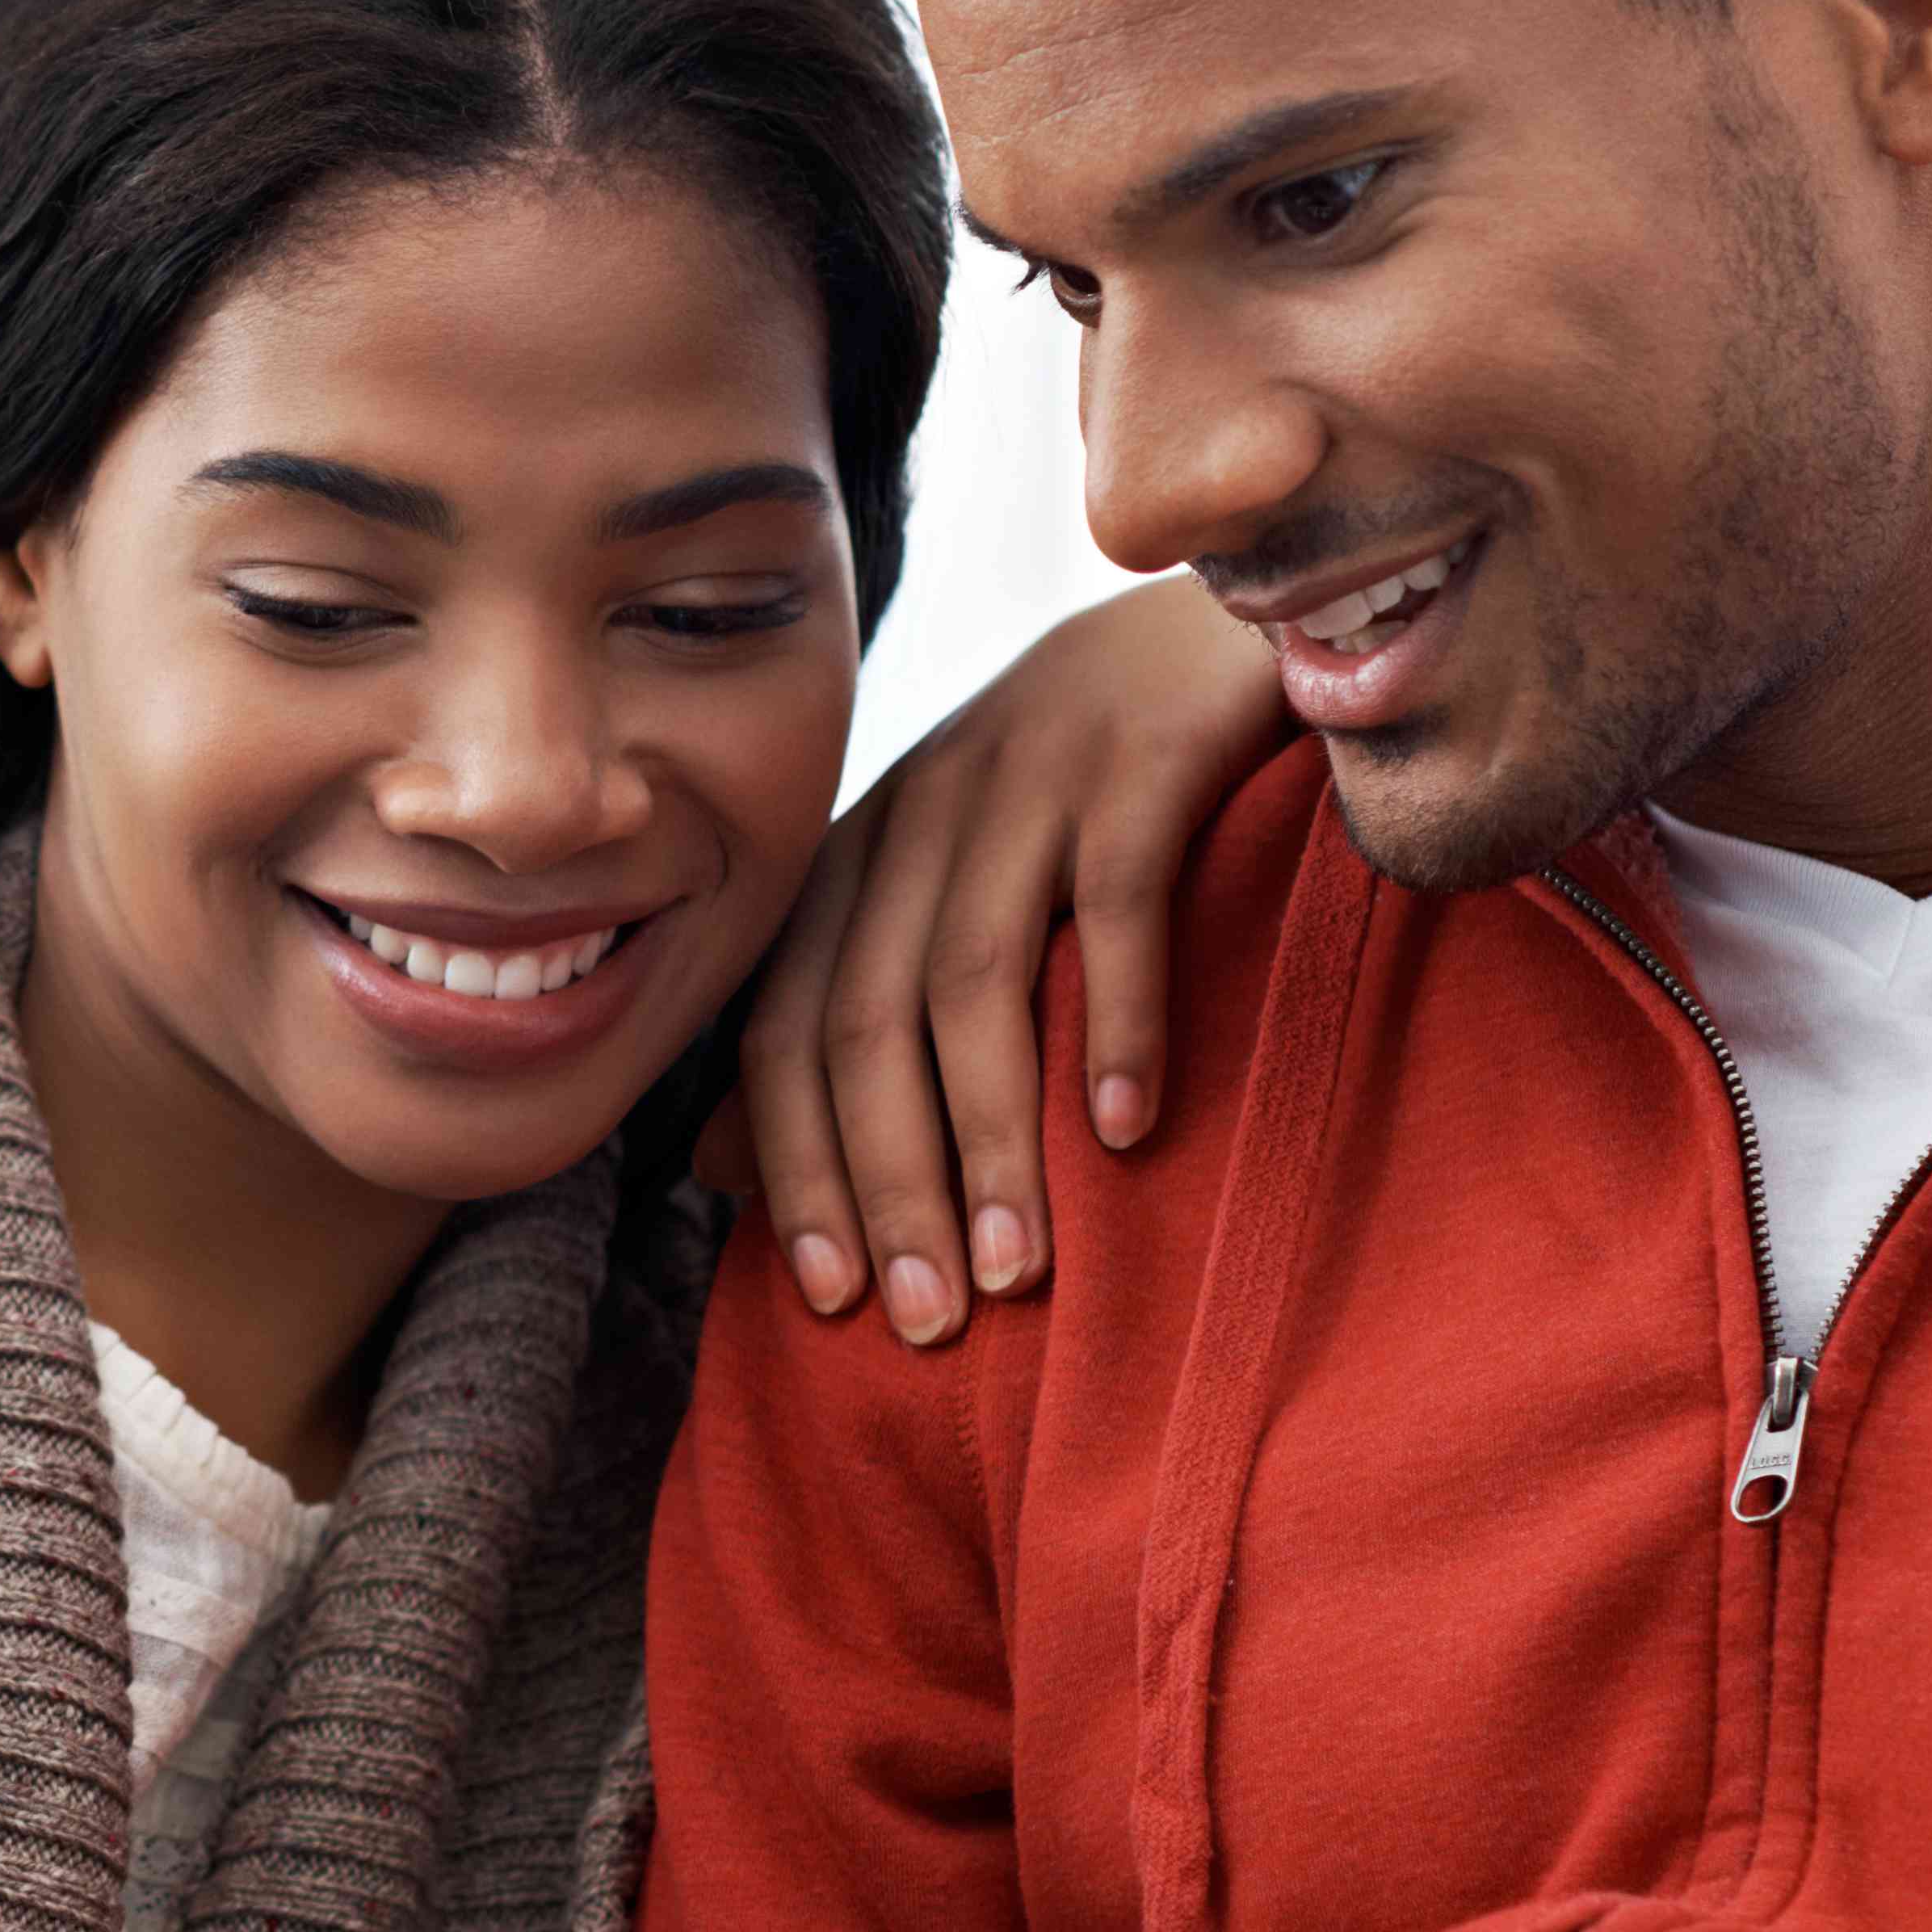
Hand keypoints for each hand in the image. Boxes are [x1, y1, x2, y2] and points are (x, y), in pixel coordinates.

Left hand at [720, 575, 1282, 1345]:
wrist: (1219, 609)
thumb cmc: (1082, 786)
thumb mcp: (944, 884)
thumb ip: (845, 1008)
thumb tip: (711, 1167)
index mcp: (860, 855)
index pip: (790, 1028)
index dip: (799, 1167)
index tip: (832, 1301)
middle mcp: (921, 814)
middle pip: (867, 1021)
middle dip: (888, 1182)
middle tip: (925, 1322)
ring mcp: (1028, 775)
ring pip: (973, 978)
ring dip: (991, 1135)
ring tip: (1017, 1268)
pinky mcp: (1143, 752)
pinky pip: (1116, 896)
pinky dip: (1116, 1014)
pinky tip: (1126, 1126)